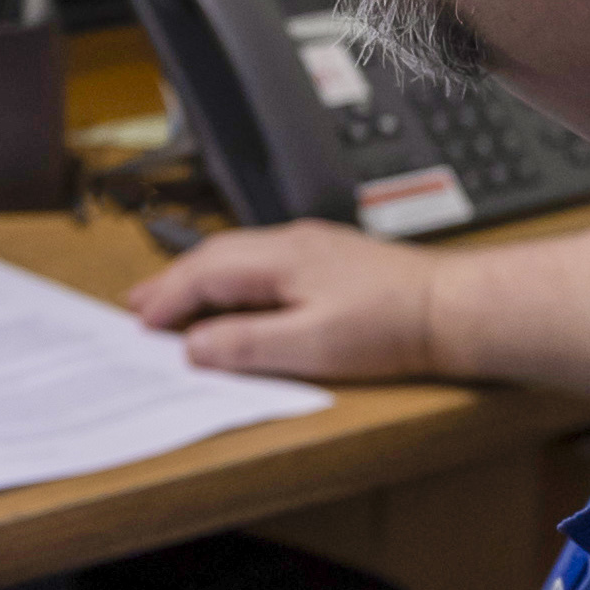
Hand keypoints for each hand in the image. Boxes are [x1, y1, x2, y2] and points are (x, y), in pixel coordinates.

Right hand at [126, 219, 442, 380]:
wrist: (453, 309)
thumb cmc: (392, 326)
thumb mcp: (311, 346)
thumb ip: (246, 345)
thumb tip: (194, 345)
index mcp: (279, 258)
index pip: (203, 274)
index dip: (167, 299)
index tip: (140, 324)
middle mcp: (291, 243)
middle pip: (213, 256)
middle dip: (171, 281)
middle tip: (136, 306)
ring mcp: (312, 247)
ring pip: (237, 255)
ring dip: (199, 277)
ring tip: (172, 299)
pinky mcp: (330, 261)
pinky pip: (261, 262)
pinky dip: (230, 278)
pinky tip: (233, 295)